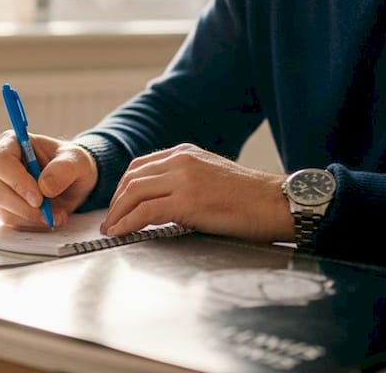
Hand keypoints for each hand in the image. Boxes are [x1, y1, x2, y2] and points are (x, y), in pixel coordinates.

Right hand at [0, 130, 97, 229]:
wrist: (73, 183)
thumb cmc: (70, 164)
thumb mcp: (77, 160)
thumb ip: (64, 169)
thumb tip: (45, 187)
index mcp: (11, 144)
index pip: (0, 161)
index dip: (17, 181)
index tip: (39, 197)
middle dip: (25, 206)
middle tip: (49, 212)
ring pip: (4, 210)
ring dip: (33, 218)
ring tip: (58, 215)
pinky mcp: (5, 208)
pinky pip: (13, 222)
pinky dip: (34, 224)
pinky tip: (50, 218)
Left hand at [101, 144, 292, 241]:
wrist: (275, 202)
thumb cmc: (250, 197)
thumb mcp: (212, 176)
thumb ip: (187, 179)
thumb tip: (165, 200)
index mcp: (186, 152)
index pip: (141, 165)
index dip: (124, 186)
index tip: (117, 204)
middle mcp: (181, 159)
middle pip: (133, 177)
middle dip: (116, 201)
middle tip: (110, 220)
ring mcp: (184, 178)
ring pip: (134, 192)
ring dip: (117, 213)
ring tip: (111, 230)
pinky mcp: (187, 200)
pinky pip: (146, 211)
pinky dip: (128, 223)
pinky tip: (123, 233)